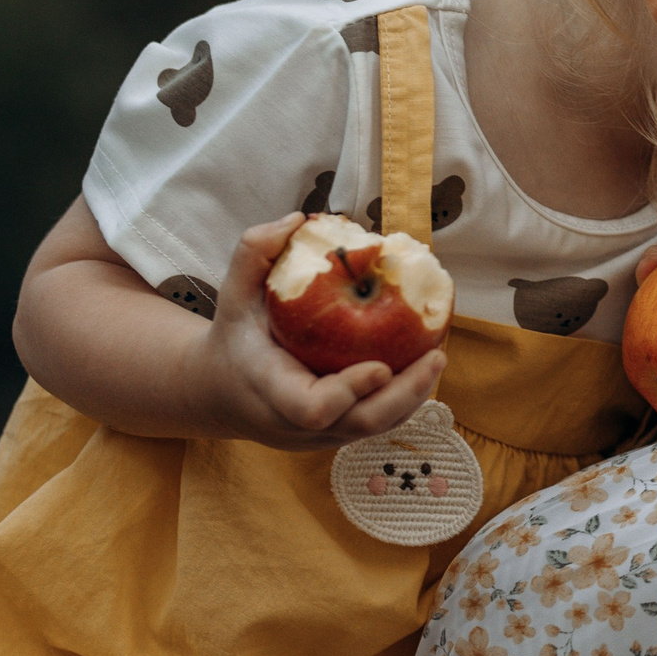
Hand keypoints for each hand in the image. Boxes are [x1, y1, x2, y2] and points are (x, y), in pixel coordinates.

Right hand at [193, 212, 446, 450]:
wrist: (219, 390)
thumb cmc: (235, 335)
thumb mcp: (233, 291)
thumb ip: (254, 253)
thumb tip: (299, 220)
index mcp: (269, 389)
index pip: (311, 408)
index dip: (349, 392)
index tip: (381, 366)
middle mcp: (295, 422)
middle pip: (357, 425)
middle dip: (402, 395)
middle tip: (436, 356)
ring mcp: (317, 435)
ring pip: (373, 431)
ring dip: (412, 397)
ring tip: (438, 357)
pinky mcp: (334, 434)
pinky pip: (376, 424)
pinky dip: (404, 399)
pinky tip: (425, 366)